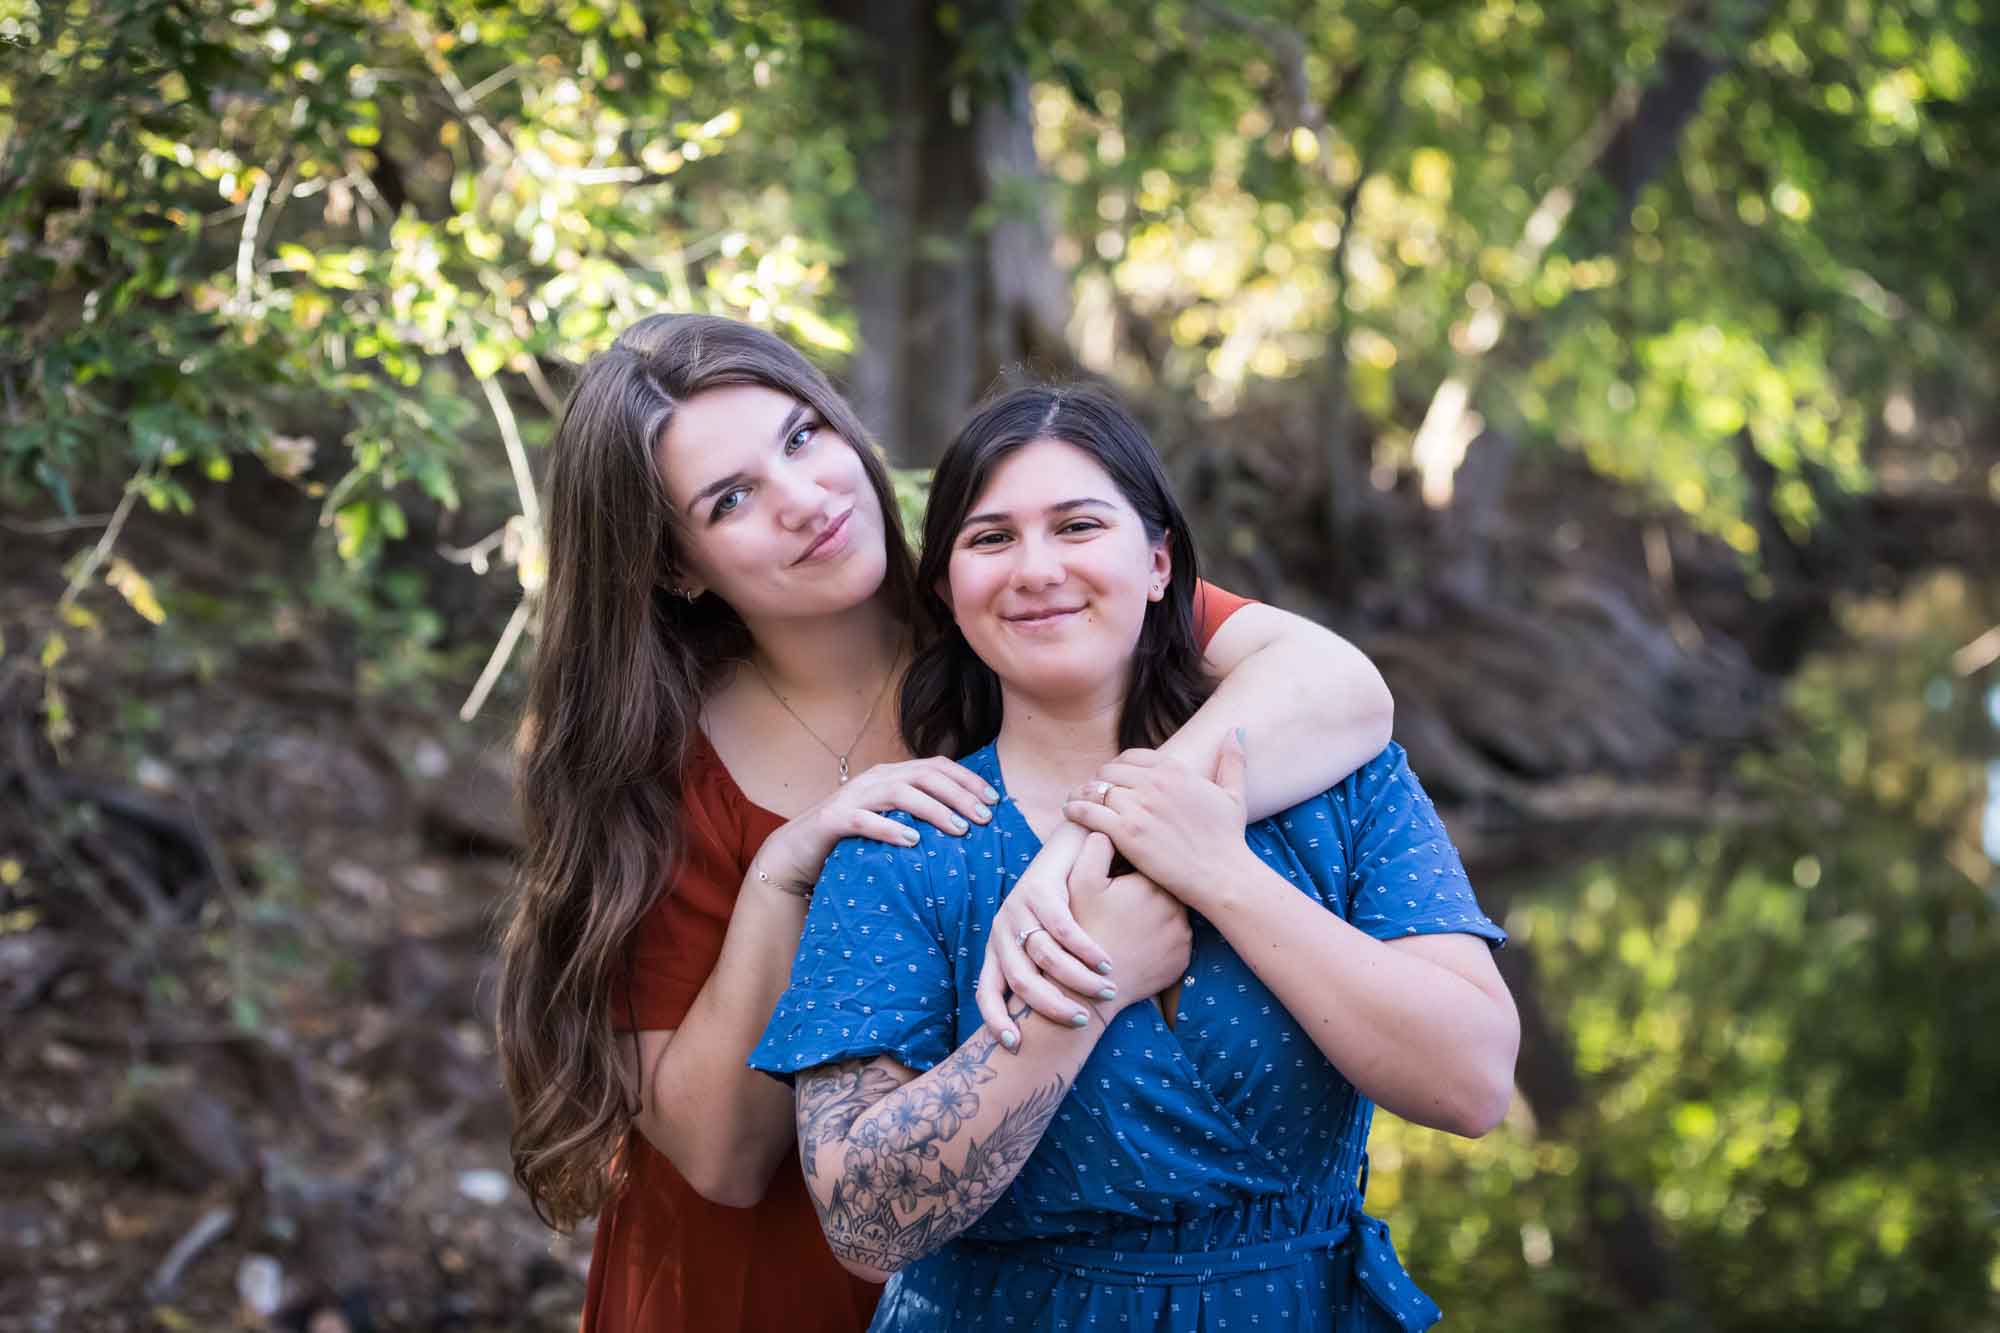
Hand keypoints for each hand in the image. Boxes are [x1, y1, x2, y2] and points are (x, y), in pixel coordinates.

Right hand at [754, 758, 998, 893]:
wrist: (796, 853)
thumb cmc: (852, 840)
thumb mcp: (890, 820)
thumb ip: (919, 815)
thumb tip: (967, 824)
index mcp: (891, 775)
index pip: (937, 766)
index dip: (968, 780)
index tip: (995, 800)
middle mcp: (874, 779)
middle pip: (925, 775)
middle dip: (960, 794)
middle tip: (985, 818)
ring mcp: (852, 797)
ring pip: (900, 793)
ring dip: (935, 810)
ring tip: (960, 830)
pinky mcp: (833, 821)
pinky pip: (865, 820)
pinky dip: (891, 828)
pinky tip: (913, 841)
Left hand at [978, 826, 1115, 1047]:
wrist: (1068, 847)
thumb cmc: (1064, 904)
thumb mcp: (1047, 942)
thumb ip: (1048, 976)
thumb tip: (1060, 1023)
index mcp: (998, 949)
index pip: (985, 992)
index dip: (996, 1021)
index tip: (1016, 1046)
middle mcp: (1002, 930)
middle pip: (1020, 981)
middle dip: (1051, 1006)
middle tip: (1082, 1020)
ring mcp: (1018, 908)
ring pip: (1045, 956)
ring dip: (1077, 979)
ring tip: (1105, 990)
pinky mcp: (1039, 889)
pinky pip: (1063, 928)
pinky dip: (1086, 949)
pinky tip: (1107, 961)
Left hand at [1061, 734, 1251, 909]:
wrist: (1223, 875)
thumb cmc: (1229, 839)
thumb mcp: (1234, 794)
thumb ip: (1232, 760)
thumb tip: (1234, 731)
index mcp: (1174, 770)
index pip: (1131, 756)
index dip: (1118, 767)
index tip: (1112, 780)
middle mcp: (1154, 782)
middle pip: (1109, 771)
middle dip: (1099, 782)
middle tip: (1092, 794)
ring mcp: (1138, 806)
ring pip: (1095, 789)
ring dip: (1082, 794)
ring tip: (1075, 802)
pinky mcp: (1126, 832)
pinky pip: (1088, 811)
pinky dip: (1075, 810)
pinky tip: (1070, 814)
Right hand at [1068, 836, 1190, 1011]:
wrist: (1091, 986)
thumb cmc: (1083, 928)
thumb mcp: (1080, 882)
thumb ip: (1096, 844)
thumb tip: (1108, 822)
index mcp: (1153, 881)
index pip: (1154, 859)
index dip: (1134, 865)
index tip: (1119, 877)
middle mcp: (1176, 905)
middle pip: (1167, 885)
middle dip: (1149, 888)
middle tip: (1123, 903)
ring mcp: (1183, 934)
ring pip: (1175, 911)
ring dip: (1159, 912)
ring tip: (1131, 924)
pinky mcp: (1184, 958)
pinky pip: (1178, 939)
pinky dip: (1163, 938)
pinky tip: (1141, 942)